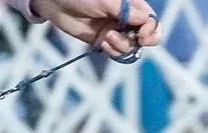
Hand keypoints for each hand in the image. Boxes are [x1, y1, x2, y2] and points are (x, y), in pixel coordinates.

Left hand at [31, 0, 161, 56]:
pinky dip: (113, 51)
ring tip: (107, 37)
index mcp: (132, 4)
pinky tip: (103, 43)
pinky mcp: (104, 41)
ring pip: (131, 47)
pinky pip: (117, 52)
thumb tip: (146, 19)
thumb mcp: (106, 0)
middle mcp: (127, 18)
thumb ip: (126, 11)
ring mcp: (116, 30)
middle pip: (147, 36)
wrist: (57, 2)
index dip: (151, 30)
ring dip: (122, 45)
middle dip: (144, 41)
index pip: (151, 20)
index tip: (142, 35)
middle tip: (138, 41)